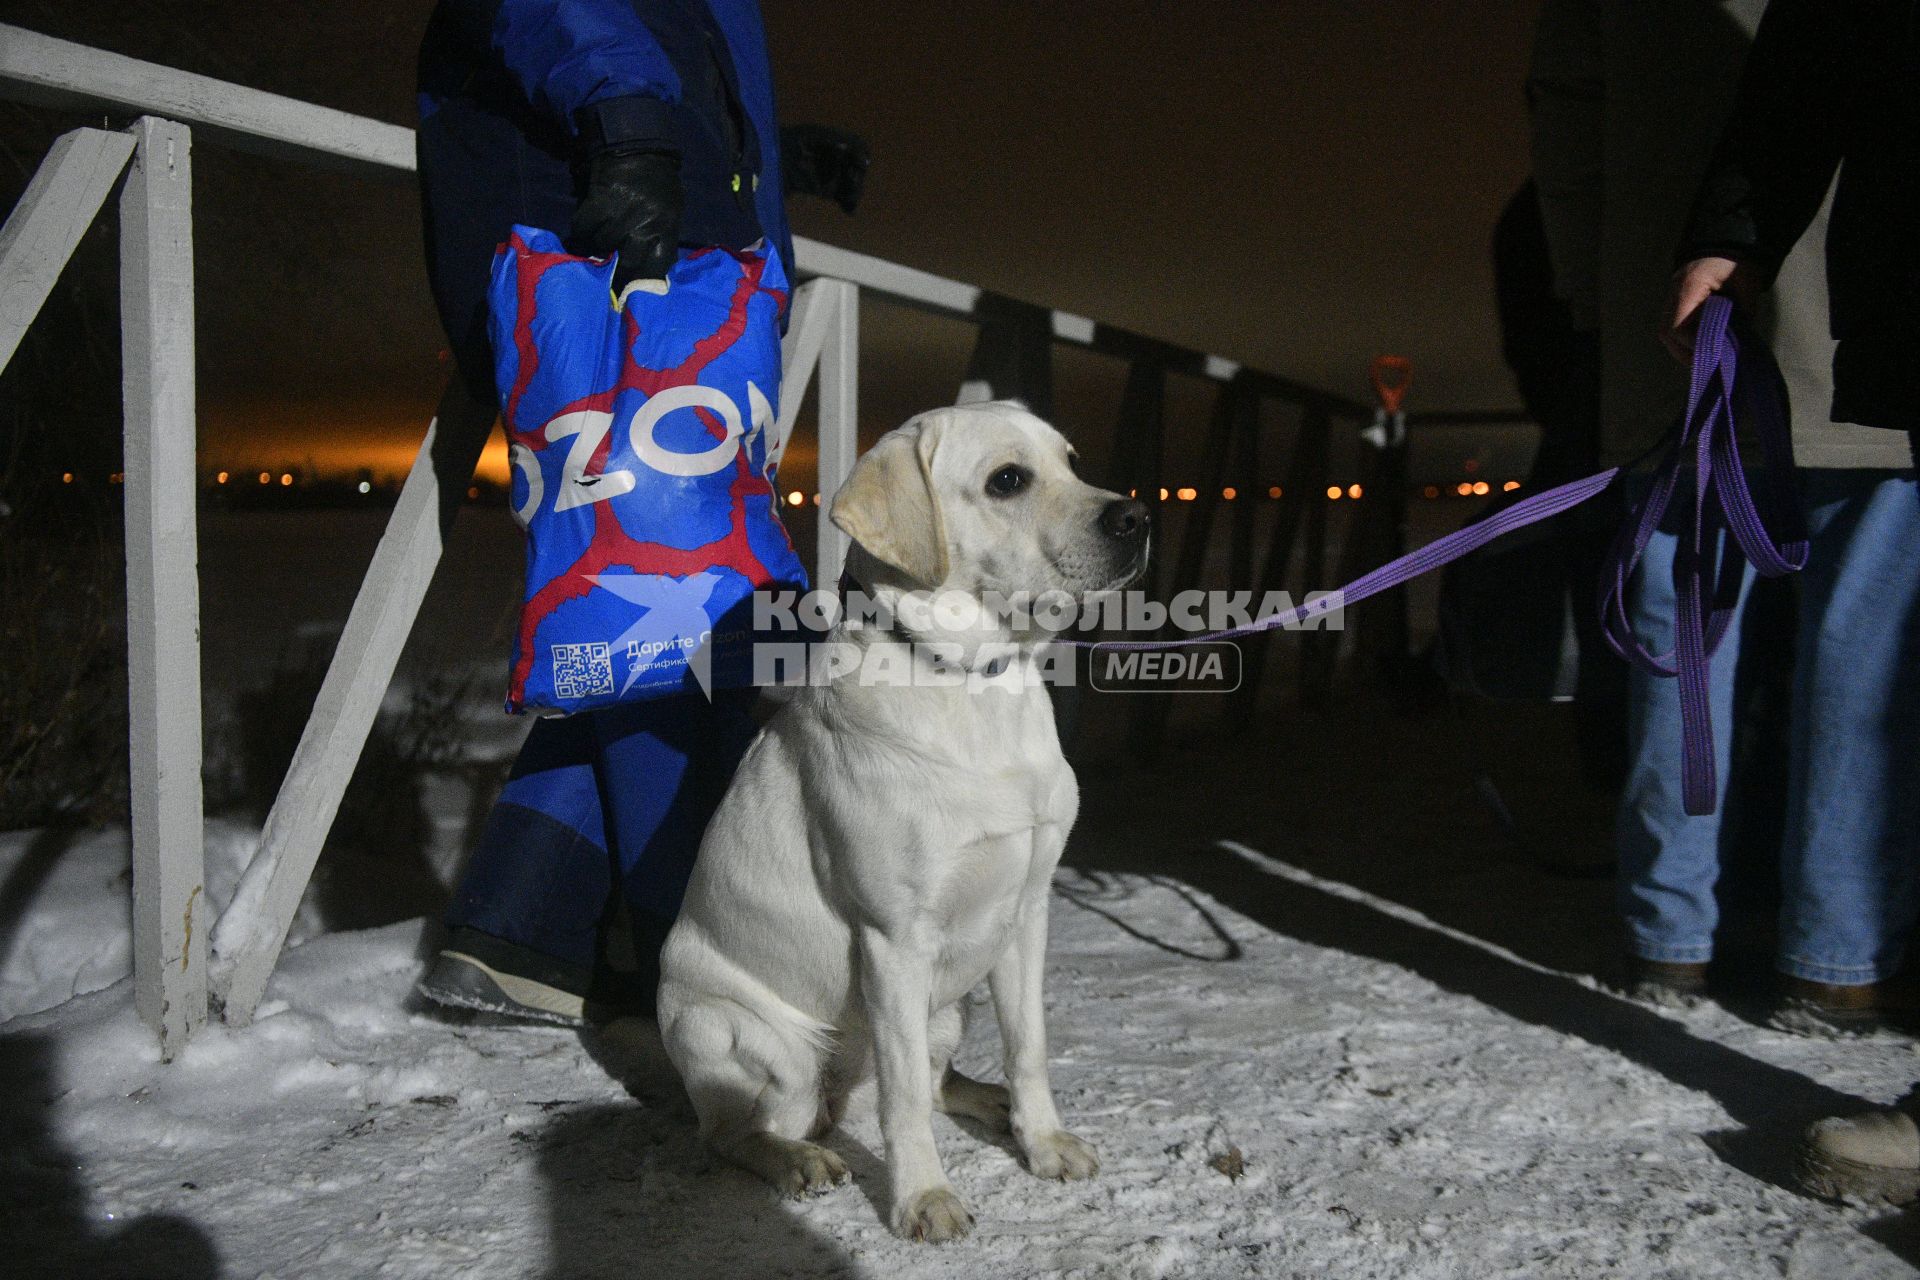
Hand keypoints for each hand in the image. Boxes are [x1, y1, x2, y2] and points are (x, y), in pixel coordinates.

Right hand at [569, 148, 681, 294]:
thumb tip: (650, 268)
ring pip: (604, 243)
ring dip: (596, 247)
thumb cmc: (657, 182)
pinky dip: (580, 230)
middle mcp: (648, 221)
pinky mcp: (601, 198)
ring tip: (592, 246)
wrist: (639, 144)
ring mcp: (624, 210)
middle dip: (618, 268)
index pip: (659, 264)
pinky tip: (581, 230)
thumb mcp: (671, 208)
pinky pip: (585, 224)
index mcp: (668, 225)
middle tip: (608, 271)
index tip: (633, 288)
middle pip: (629, 260)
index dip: (644, 279)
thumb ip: (661, 235)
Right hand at [1663, 256, 1758, 361]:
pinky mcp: (1676, 299)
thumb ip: (1742, 314)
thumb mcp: (1746, 286)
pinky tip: (1698, 344)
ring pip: (1666, 331)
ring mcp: (1672, 296)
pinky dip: (1683, 338)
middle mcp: (1674, 293)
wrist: (1728, 239)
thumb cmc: (1737, 261)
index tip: (1712, 354)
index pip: (1678, 327)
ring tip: (1701, 357)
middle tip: (1704, 364)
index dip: (1692, 345)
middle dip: (1684, 352)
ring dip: (1681, 347)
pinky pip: (1672, 323)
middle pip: (1666, 333)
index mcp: (1690, 287)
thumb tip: (1736, 344)